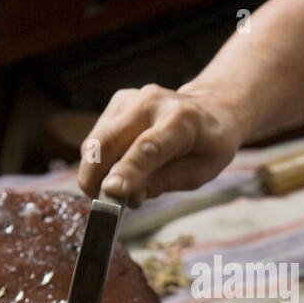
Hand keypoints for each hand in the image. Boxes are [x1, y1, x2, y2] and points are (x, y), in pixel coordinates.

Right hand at [77, 84, 243, 203]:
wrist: (211, 110)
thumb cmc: (207, 146)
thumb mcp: (198, 173)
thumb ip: (162, 182)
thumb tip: (125, 194)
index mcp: (183, 120)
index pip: (148, 147)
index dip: (127, 170)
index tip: (110, 191)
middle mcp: (153, 103)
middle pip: (108, 141)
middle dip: (93, 176)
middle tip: (100, 203)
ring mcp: (132, 99)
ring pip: (96, 141)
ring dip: (95, 171)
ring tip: (118, 187)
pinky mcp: (119, 101)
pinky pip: (97, 137)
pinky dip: (100, 160)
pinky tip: (120, 168)